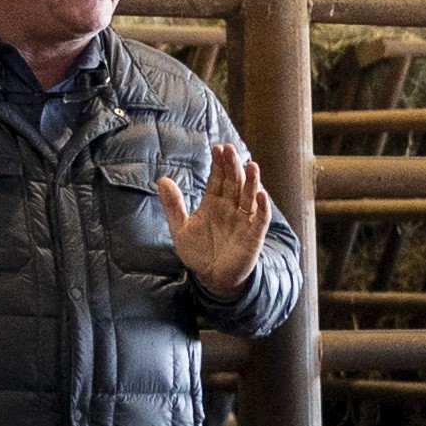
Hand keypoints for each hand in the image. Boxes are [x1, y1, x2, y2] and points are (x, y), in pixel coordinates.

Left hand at [158, 138, 273, 298]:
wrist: (211, 278)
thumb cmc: (198, 252)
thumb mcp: (180, 228)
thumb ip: (173, 205)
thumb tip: (162, 179)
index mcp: (213, 203)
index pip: (218, 178)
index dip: (218, 164)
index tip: (217, 147)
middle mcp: (231, 207)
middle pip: (234, 182)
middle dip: (233, 166)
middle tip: (230, 149)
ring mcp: (244, 220)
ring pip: (249, 196)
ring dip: (252, 180)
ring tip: (251, 164)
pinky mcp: (254, 235)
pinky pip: (261, 218)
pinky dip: (263, 206)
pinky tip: (261, 194)